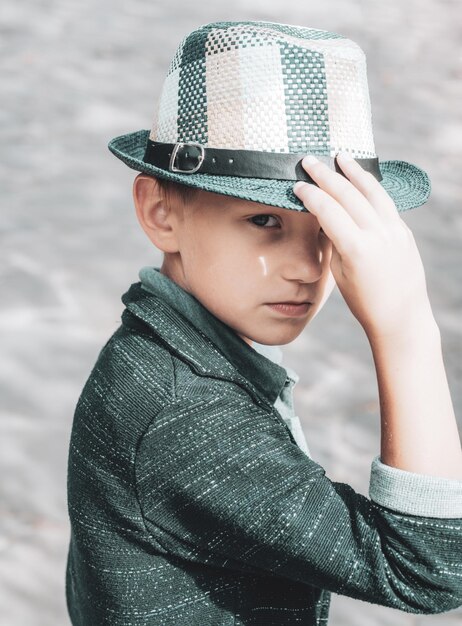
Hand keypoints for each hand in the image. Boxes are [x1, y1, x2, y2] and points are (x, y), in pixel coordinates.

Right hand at [293, 153, 434, 341]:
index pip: (328, 209)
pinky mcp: (404, 231)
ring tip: (341, 156)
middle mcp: (378, 234)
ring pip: (372, 191)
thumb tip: (327, 219)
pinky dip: (371, 187)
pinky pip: (385, 202)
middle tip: (309, 161)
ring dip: (354, 171)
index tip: (297, 185)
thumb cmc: (365, 302)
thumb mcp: (340, 274)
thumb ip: (335, 242)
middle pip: (348, 193)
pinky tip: (362, 179)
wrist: (401, 316)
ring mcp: (394, 231)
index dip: (310, 194)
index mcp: (357, 248)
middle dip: (326, 174)